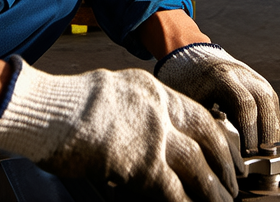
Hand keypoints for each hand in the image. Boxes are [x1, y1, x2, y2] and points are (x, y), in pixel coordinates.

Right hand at [0, 60, 236, 201]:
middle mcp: (159, 109)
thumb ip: (135, 108)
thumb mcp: (109, 90)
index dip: (216, 136)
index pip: (197, 113)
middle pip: (208, 137)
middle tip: (233, 181)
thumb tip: (148, 131)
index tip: (226, 152)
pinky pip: (175, 190)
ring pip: (199, 167)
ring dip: (213, 189)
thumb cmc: (65, 104)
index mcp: (152, 89)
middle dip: (224, 163)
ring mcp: (154, 136)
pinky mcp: (142, 164)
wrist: (46, 110)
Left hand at [155, 44, 279, 154]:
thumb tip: (219, 151)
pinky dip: (273, 132)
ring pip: (274, 110)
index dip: (247, 132)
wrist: (197, 60)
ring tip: (262, 158)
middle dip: (263, 137)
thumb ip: (202, 120)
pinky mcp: (265, 90)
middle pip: (264, 106)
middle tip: (256, 161)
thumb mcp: (188, 99)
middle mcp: (245, 76)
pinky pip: (276, 113)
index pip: (243, 104)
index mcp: (222, 76)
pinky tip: (264, 149)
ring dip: (271, 137)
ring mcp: (258, 81)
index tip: (245, 155)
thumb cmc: (188, 84)